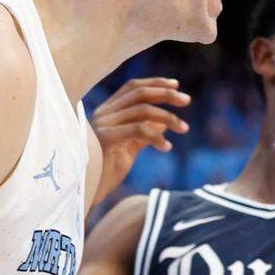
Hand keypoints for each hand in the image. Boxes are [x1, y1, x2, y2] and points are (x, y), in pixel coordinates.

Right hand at [91, 78, 190, 204]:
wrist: (87, 191)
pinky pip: (139, 130)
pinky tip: (166, 147)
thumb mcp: (129, 148)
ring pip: (143, 110)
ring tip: (184, 128)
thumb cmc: (107, 171)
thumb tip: (164, 124)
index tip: (175, 86)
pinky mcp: (106, 138)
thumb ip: (144, 134)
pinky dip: (157, 137)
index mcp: (108, 112)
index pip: (133, 87)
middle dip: (165, 94)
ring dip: (168, 117)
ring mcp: (104, 124)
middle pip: (139, 93)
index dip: (155, 83)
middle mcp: (104, 113)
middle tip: (187, 101)